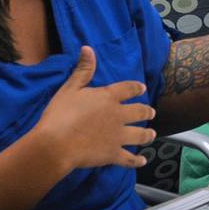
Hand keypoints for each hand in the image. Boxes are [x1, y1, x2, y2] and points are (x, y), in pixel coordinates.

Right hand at [33, 46, 155, 171]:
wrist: (56, 144)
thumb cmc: (60, 114)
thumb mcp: (70, 88)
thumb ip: (83, 70)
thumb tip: (88, 48)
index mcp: (109, 98)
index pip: (128, 89)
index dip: (136, 88)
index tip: (142, 88)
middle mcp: (119, 116)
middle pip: (140, 112)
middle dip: (147, 112)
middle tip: (151, 112)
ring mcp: (118, 136)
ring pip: (140, 135)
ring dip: (147, 134)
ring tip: (152, 134)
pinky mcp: (114, 154)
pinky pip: (129, 159)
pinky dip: (137, 161)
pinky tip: (142, 161)